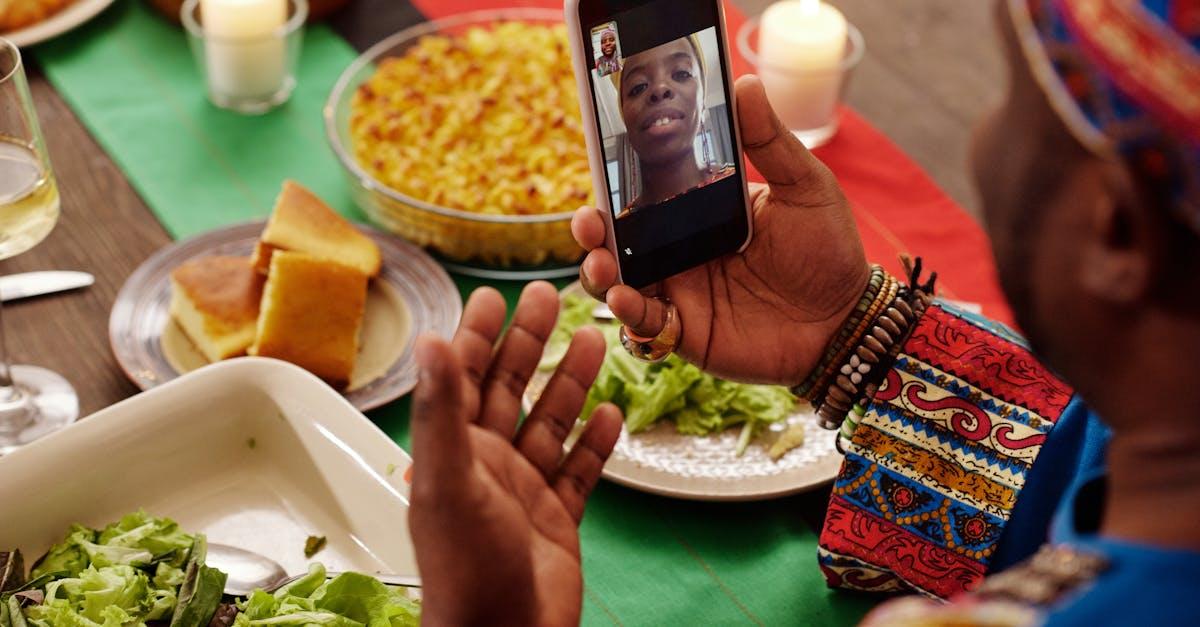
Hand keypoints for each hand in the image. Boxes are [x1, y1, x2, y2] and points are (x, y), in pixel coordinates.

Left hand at [408, 282, 622, 626]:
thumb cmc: (466, 567)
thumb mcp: (449, 480)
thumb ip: (442, 410)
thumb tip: (431, 342)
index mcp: (454, 451)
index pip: (463, 377)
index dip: (476, 335)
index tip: (492, 295)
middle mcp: (487, 464)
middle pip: (510, 388)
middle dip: (529, 343)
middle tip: (550, 298)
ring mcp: (523, 490)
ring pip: (551, 422)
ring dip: (570, 382)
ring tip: (596, 340)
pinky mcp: (557, 518)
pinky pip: (580, 470)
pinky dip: (596, 442)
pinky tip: (613, 414)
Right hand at [573, 75, 868, 384]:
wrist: (846, 319)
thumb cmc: (828, 250)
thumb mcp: (804, 186)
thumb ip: (770, 141)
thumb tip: (745, 82)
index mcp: (701, 212)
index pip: (647, 194)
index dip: (617, 184)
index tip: (600, 169)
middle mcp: (682, 251)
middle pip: (621, 238)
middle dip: (594, 231)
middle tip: (589, 221)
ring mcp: (681, 293)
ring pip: (621, 281)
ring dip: (600, 273)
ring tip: (601, 264)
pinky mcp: (686, 331)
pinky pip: (644, 323)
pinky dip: (629, 313)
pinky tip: (626, 299)